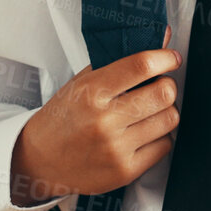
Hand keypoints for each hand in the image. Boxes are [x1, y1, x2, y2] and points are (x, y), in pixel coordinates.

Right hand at [10, 27, 179, 204]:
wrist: (39, 161)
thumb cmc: (63, 119)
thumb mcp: (81, 83)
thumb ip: (119, 61)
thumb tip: (161, 39)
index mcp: (91, 92)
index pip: (141, 65)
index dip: (165, 58)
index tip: (171, 58)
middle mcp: (104, 121)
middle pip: (163, 93)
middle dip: (167, 85)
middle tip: (159, 86)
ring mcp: (116, 149)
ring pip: (169, 119)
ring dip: (165, 111)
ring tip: (149, 111)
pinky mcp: (125, 171)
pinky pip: (164, 146)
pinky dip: (159, 137)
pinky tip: (143, 133)